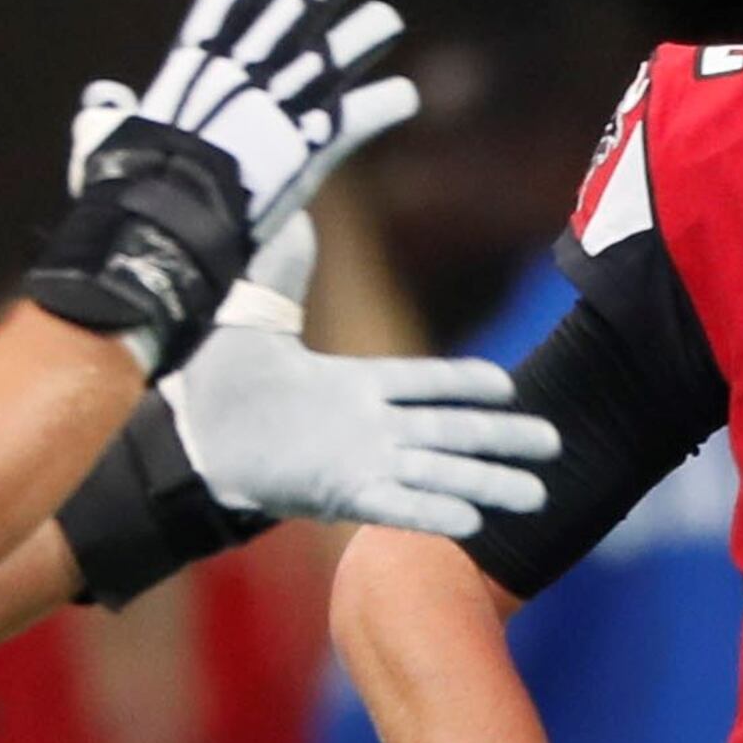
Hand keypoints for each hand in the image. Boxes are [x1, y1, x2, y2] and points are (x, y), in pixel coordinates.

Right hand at [70, 0, 414, 242]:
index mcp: (192, 72)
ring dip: (362, 37)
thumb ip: (107, 117)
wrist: (163, 233)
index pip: (224, 6)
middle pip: (290, 16)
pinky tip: (405, 96)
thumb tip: (105, 97)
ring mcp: (277, 113)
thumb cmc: (126, 195)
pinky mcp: (307, 153)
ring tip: (387, 19)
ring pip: (331, 59)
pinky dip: (381, 108)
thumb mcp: (105, 145)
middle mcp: (241, 80)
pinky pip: (355, 122)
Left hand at [164, 223, 557, 537]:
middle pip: (451, 431)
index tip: (509, 386)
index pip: (425, 382)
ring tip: (536, 496)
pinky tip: (473, 525)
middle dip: (502, 438)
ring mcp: (358, 463)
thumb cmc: (218, 387)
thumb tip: (294, 217)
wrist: (187, 442)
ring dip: (486, 483)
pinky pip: (396, 505)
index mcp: (355, 386)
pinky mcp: (338, 494)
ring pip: (438, 471)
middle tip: (555, 444)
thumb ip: (283, 273)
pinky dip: (432, 512)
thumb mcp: (254, 317)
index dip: (466, 383)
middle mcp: (368, 427)